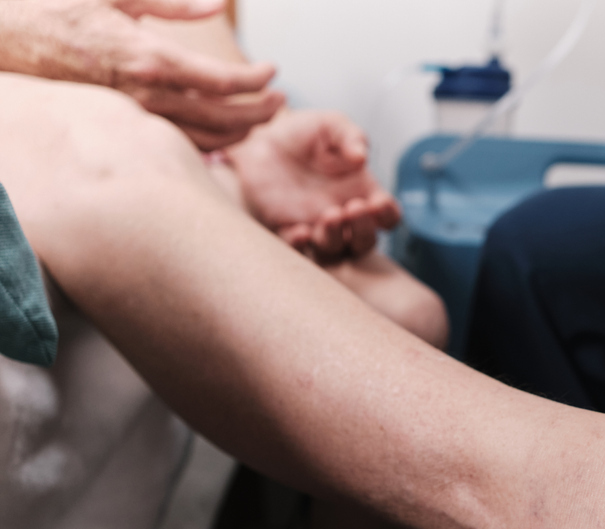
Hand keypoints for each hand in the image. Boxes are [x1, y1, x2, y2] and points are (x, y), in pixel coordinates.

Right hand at [0, 0, 281, 149]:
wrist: (8, 39)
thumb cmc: (60, 9)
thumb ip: (173, 3)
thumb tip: (217, 4)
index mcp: (151, 59)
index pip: (223, 82)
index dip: (256, 81)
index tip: (274, 73)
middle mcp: (149, 94)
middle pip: (224, 117)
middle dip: (260, 111)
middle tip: (280, 100)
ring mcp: (138, 115)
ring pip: (206, 138)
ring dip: (240, 130)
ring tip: (260, 115)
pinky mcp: (128, 125)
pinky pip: (181, 143)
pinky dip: (211, 140)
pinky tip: (226, 130)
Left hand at [223, 109, 401, 262]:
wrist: (261, 139)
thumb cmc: (303, 133)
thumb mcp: (331, 125)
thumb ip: (350, 135)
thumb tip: (362, 156)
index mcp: (361, 192)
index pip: (387, 216)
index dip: (387, 215)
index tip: (377, 202)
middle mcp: (343, 215)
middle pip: (364, 241)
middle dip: (363, 230)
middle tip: (353, 208)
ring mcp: (316, 226)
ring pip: (334, 250)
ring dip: (335, 238)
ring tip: (329, 216)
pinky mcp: (287, 229)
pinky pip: (296, 250)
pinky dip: (300, 246)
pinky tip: (301, 232)